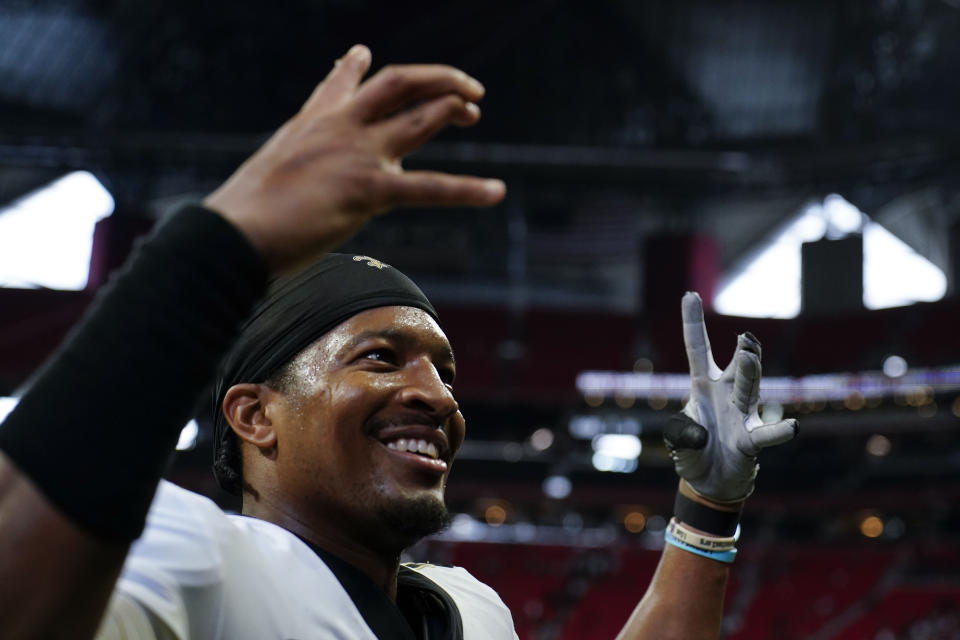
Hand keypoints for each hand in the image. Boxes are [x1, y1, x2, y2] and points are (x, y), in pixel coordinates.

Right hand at [204, 44, 505, 271]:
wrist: (233, 234)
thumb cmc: (243, 215)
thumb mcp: (265, 172)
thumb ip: (285, 160)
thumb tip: (284, 158)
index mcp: (313, 124)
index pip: (339, 86)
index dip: (353, 68)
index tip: (361, 54)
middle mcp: (340, 128)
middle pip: (397, 84)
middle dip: (435, 79)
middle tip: (464, 89)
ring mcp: (358, 154)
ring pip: (419, 117)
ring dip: (452, 109)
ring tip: (476, 112)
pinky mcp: (369, 189)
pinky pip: (429, 186)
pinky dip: (467, 189)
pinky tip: (496, 192)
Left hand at [664, 292, 797, 502]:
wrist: (709, 483)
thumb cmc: (694, 452)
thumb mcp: (677, 439)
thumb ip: (681, 433)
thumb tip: (701, 433)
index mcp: (703, 387)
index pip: (697, 349)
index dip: (693, 324)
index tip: (689, 294)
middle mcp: (726, 395)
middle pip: (735, 368)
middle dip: (743, 353)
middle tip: (744, 338)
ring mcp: (741, 416)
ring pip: (748, 390)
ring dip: (749, 375)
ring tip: (749, 356)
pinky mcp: (751, 442)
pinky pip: (765, 436)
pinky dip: (778, 432)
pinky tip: (793, 427)